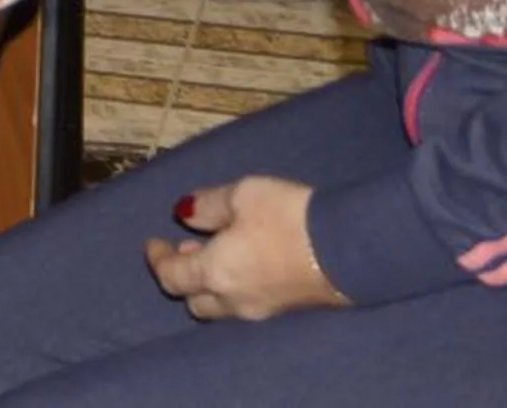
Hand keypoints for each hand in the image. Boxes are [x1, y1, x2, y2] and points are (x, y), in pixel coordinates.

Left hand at [143, 177, 349, 321]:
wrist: (353, 248)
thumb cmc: (291, 218)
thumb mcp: (243, 195)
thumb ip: (208, 205)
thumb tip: (184, 213)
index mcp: (215, 273)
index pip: (172, 277)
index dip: (158, 259)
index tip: (153, 242)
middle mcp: (235, 301)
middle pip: (195, 301)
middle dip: (184, 276)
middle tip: (187, 248)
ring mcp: (264, 311)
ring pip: (222, 307)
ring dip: (210, 284)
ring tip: (216, 253)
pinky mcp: (289, 310)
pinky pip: (249, 305)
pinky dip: (236, 287)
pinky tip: (249, 263)